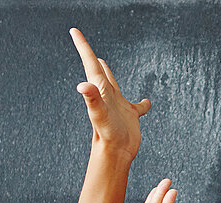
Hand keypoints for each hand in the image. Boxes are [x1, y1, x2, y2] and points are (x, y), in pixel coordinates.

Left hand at [70, 27, 148, 152]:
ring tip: (103, 62)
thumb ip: (91, 99)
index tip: (74, 30)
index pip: (90, 63)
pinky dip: (143, 104)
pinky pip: (137, 106)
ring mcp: (118, 105)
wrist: (115, 154)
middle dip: (89, 54)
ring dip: (108, 72)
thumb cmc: (107, 135)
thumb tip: (82, 85)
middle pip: (97, 69)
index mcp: (100, 89)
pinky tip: (147, 103)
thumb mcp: (99, 115)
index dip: (83, 46)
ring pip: (113, 83)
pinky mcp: (130, 115)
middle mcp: (107, 94)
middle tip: (81, 41)